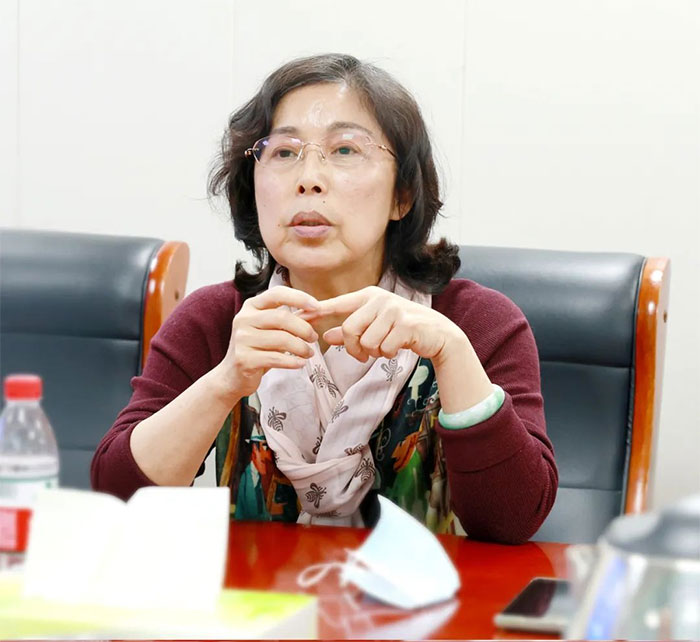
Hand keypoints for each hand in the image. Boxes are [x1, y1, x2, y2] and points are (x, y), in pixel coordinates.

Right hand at [217, 286, 320, 397]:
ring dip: (301, 347)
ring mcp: (242, 339)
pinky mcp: (244, 359)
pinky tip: (300, 363)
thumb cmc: (257, 348)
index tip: (317, 307)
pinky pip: (276, 358)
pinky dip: (293, 361)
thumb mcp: (272, 329)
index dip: (299, 298)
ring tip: (308, 353)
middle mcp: (244, 319)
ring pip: (282, 339)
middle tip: (314, 338)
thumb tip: (317, 311)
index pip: (277, 293)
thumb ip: (293, 318)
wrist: (233, 375)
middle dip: (304, 328)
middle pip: (282, 317)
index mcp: (251, 306)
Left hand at [318, 286, 465, 362]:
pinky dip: (388, 354)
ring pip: (366, 341)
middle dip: (354, 349)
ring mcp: (393, 309)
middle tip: (365, 355)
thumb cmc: (403, 330)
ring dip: (374, 352)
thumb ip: (351, 331)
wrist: (438, 334)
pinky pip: (383, 348)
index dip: (315, 310)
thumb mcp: (375, 328)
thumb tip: (325, 335)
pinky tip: (398, 347)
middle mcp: (379, 299)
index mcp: (368, 296)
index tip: (296, 315)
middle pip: (349, 329)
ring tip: (386, 347)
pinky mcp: (405, 323)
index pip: (336, 303)